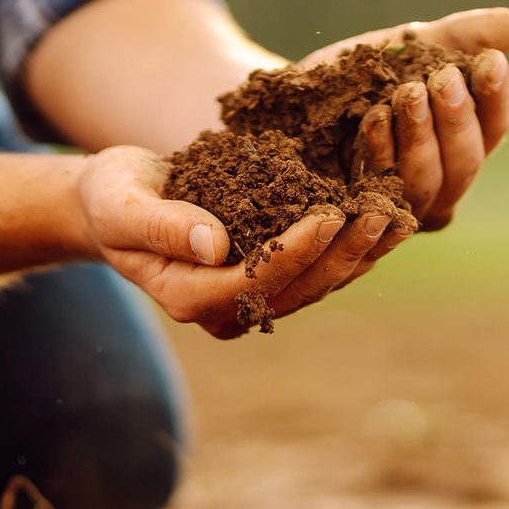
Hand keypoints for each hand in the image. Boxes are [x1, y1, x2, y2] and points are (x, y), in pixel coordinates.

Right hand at [76, 146, 403, 337]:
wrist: (115, 201)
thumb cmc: (112, 198)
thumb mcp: (122, 204)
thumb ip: (162, 226)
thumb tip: (215, 245)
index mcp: (189, 297)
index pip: (255, 281)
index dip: (295, 251)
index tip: (328, 214)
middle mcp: (224, 309)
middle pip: (298, 288)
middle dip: (342, 252)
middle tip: (382, 212)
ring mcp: (250, 297)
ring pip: (317, 282)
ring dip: (359, 250)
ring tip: (397, 211)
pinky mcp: (269, 275)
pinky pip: (318, 265)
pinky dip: (352, 241)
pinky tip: (383, 210)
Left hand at [301, 7, 508, 230]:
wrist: (287, 97)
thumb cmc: (356, 75)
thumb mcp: (405, 47)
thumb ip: (457, 37)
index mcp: (460, 143)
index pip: (494, 128)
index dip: (496, 97)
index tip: (490, 60)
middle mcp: (437, 185)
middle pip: (465, 164)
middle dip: (457, 119)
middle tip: (442, 78)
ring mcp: (398, 209)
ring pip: (425, 184)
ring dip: (420, 137)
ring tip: (407, 92)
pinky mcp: (356, 219)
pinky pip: (377, 195)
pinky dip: (379, 152)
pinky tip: (372, 118)